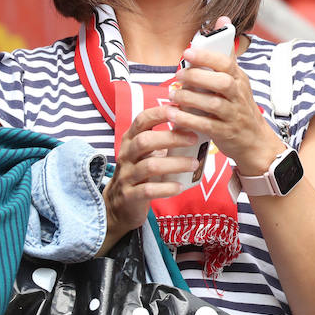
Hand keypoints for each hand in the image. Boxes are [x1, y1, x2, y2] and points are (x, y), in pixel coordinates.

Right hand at [105, 103, 200, 242]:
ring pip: (150, 166)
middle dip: (171, 138)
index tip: (179, 110)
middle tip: (194, 139)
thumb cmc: (140, 172)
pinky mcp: (130, 195)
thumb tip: (195, 124)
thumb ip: (164, 140)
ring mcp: (126, 175)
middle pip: (145, 141)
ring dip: (176, 164)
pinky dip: (167, 188)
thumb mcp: (146, 153)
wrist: (119, 205)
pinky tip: (180, 187)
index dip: (159, 113)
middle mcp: (126, 155)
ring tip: (194, 164)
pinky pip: (148, 190)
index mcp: (131, 140)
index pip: (142, 120)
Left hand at [168, 25, 286, 178]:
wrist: (255, 142)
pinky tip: (174, 115)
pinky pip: (206, 126)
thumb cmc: (240, 107)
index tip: (188, 52)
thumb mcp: (237, 79)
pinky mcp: (226, 133)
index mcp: (240, 80)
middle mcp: (239, 96)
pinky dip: (188, 120)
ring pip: (213, 105)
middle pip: (222, 82)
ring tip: (173, 95)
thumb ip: (226, 53)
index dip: (207, 57)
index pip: (227, 63)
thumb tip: (223, 18)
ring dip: (190, 98)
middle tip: (178, 75)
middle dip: (197, 77)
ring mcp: (233, 116)